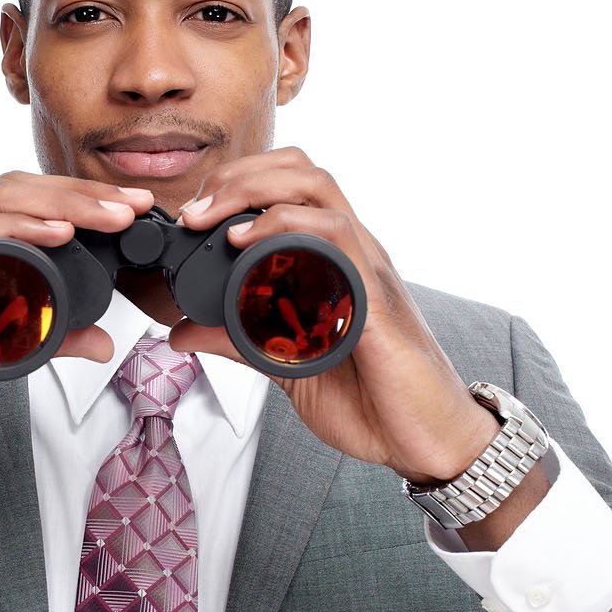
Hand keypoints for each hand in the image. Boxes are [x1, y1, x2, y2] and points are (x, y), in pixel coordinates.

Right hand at [0, 173, 154, 479]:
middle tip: (133, 206)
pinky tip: (56, 236)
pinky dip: (15, 232)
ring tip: (110, 216)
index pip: (16, 205)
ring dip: (60, 205)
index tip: (128, 212)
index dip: (73, 201)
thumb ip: (41, 341)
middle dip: (78, 193)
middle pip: (10, 190)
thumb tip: (99, 338)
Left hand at [165, 148, 500, 486]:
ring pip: (318, 188)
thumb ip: (239, 341)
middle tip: (195, 213)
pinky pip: (337, 238)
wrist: (427, 440)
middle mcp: (352, 253)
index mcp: (333, 262)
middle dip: (238, 176)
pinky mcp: (374, 297)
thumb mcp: (286, 366)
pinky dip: (287, 228)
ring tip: (213, 220)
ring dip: (254, 192)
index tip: (193, 215)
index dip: (238, 184)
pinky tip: (249, 245)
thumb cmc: (374, 400)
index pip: (292, 187)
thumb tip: (184, 330)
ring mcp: (366, 268)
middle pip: (301, 171)